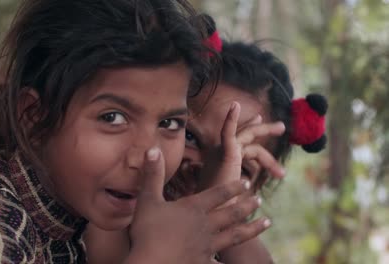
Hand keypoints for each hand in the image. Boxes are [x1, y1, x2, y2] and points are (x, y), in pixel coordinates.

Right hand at [127, 104, 268, 263]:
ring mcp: (207, 246)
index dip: (233, 186)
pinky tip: (239, 262)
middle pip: (232, 212)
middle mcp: (205, 225)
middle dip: (247, 204)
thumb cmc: (146, 232)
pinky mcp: (204, 263)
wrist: (150, 263)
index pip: (218, 193)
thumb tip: (153, 148)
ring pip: (235, 235)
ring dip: (252, 228)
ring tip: (267, 223)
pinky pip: (222, 263)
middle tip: (259, 199)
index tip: (246, 180)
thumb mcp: (147, 200)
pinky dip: (231, 262)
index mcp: (194, 208)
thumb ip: (153, 174)